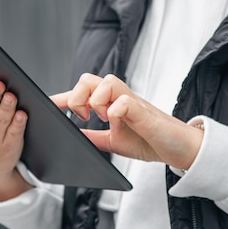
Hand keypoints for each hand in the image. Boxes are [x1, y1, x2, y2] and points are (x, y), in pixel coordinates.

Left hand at [51, 74, 203, 169]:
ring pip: (105, 82)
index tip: (47, 106)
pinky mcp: (145, 112)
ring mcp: (133, 102)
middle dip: (78, 97)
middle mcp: (120, 98)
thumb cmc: (150, 141)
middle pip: (89, 79)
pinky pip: (123, 101)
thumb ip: (93, 137)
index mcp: (112, 104)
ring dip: (96, 101)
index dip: (63, 97)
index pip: (83, 92)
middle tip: (84, 118)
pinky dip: (114, 111)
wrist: (180, 149)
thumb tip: (71, 136)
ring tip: (102, 119)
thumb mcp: (113, 141)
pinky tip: (115, 122)